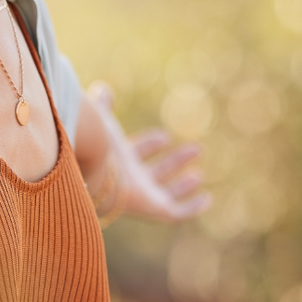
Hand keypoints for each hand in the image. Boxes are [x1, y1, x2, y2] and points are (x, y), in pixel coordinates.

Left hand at [85, 82, 209, 222]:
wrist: (94, 168)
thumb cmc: (96, 143)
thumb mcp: (102, 119)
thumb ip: (102, 106)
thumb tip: (102, 88)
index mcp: (116, 160)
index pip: (136, 153)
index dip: (150, 145)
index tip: (164, 136)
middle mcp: (129, 180)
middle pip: (155, 173)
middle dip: (174, 162)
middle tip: (196, 149)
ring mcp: (142, 196)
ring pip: (166, 193)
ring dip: (183, 185)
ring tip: (199, 175)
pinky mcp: (154, 209)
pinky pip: (177, 213)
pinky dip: (192, 208)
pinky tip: (206, 199)